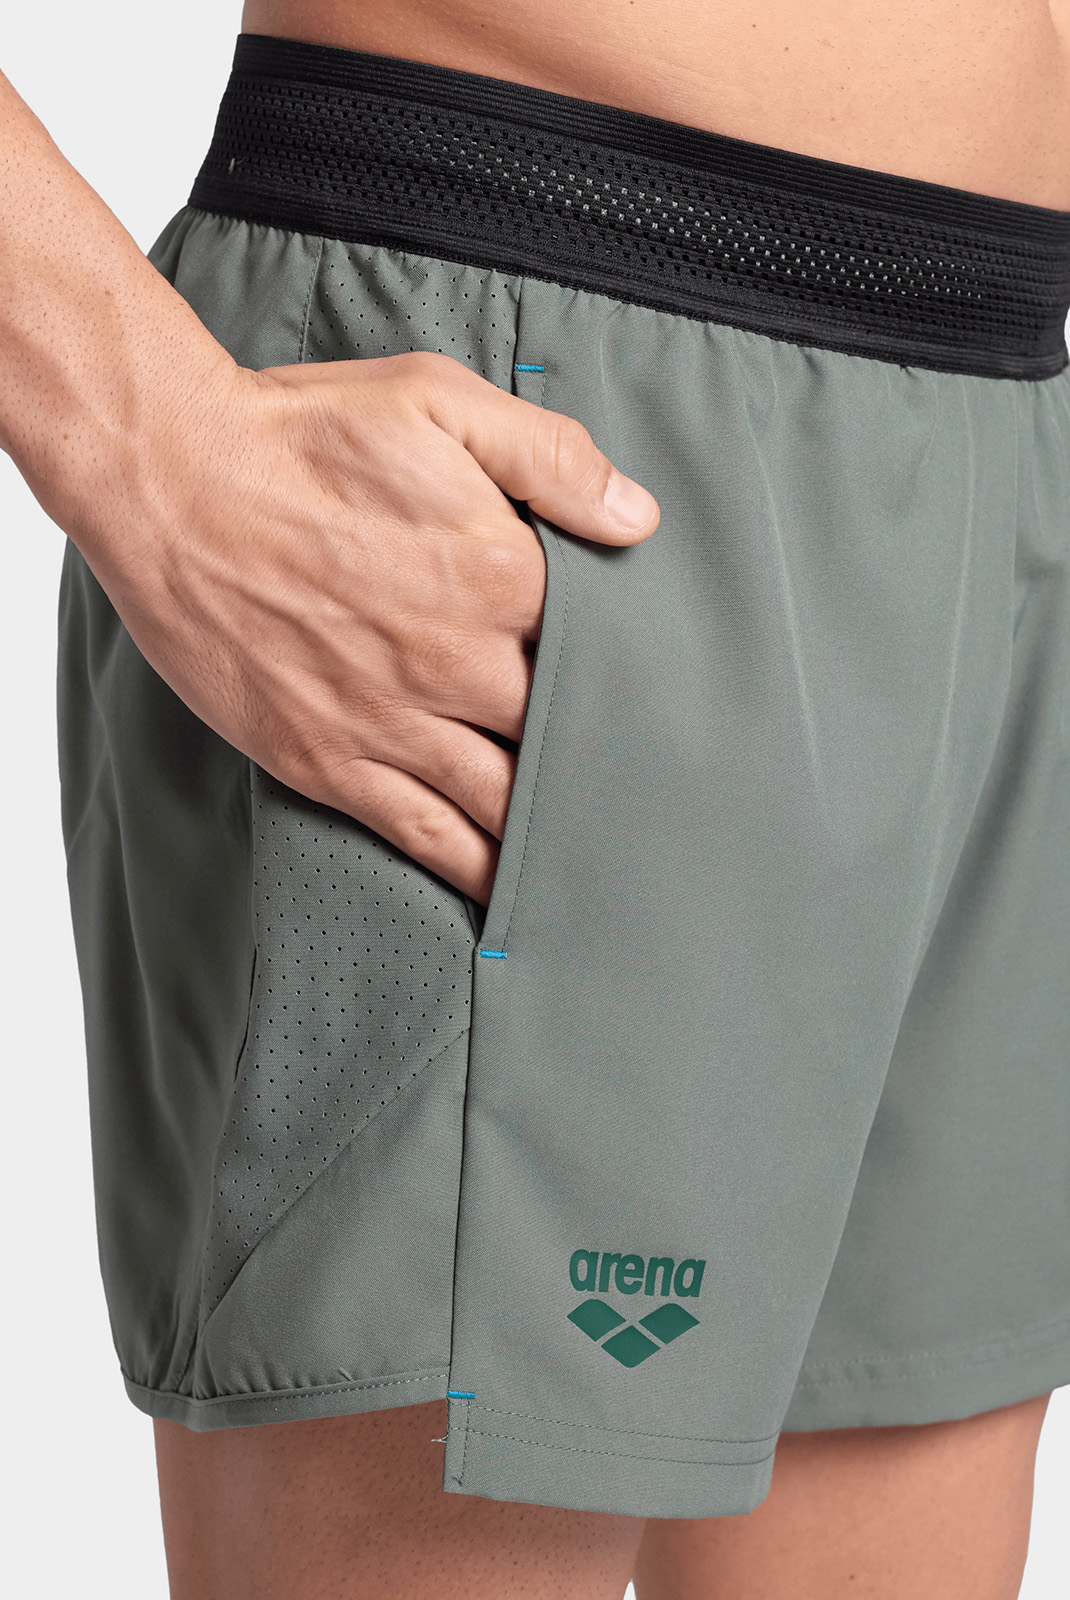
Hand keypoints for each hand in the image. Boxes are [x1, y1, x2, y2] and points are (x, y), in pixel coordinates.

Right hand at [103, 349, 658, 904]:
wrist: (170, 482)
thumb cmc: (301, 436)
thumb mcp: (437, 400)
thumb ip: (549, 459)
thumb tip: (638, 518)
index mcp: (498, 576)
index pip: (600, 649)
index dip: (633, 676)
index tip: (663, 699)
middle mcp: (454, 663)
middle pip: (560, 734)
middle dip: (602, 761)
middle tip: (646, 791)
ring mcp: (389, 721)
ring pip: (502, 800)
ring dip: (552, 830)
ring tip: (597, 857)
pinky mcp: (327, 759)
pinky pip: (422, 833)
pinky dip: (472, 868)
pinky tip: (507, 891)